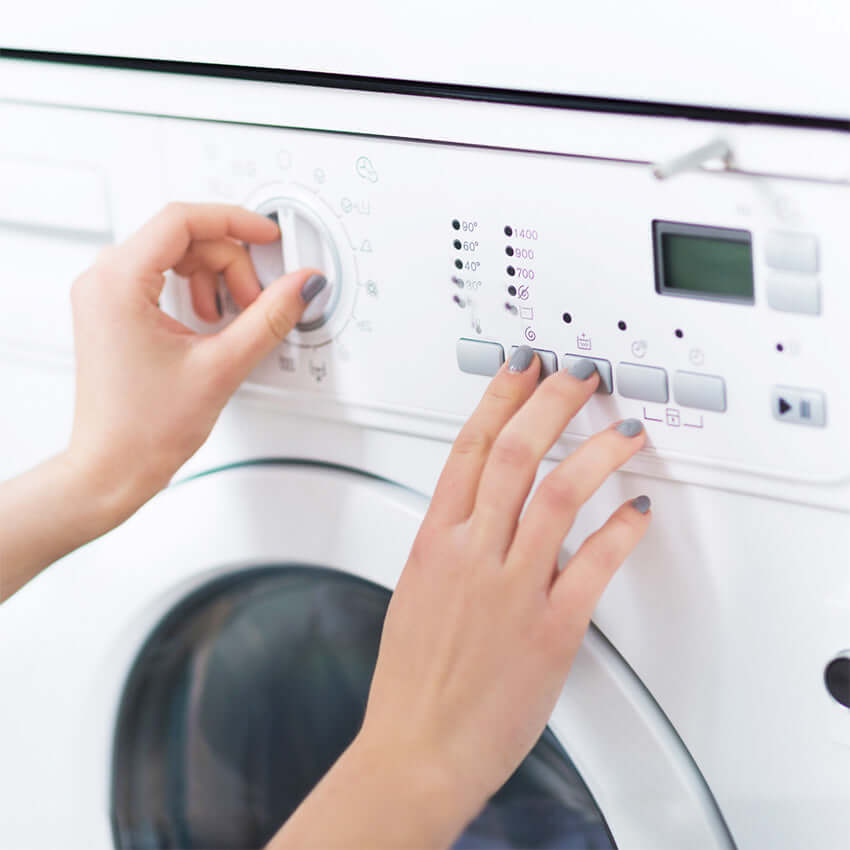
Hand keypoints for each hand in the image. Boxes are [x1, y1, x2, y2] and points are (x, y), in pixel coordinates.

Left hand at [67, 201, 324, 524]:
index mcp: (118, 282)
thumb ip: (270, 317)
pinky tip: (213, 323)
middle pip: (184, 237)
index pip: (183, 220)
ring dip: (216, 278)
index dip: (235, 222)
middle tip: (256, 302)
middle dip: (231, 264)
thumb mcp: (221, 366)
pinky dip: (197, 291)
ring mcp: (107, 295)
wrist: (113, 467)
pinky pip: (163, 278)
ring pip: (176, 256)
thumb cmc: (142, 429)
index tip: (268, 236)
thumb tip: (301, 285)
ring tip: (233, 319)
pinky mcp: (116, 311)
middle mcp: (104, 280)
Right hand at [271, 349, 649, 848]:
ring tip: (622, 430)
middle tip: (576, 377)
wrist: (418, 748)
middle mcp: (472, 555)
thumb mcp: (417, 590)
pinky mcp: (551, 629)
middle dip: (550, 402)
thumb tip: (487, 516)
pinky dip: (621, 530)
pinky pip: (593, 565)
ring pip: (559, 496)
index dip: (499, 399)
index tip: (521, 370)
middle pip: (515, 454)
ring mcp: (512, 589)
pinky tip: (637, 509)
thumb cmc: (414, 678)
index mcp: (435, 542)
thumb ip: (454, 545)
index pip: (468, 448)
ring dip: (596, 453)